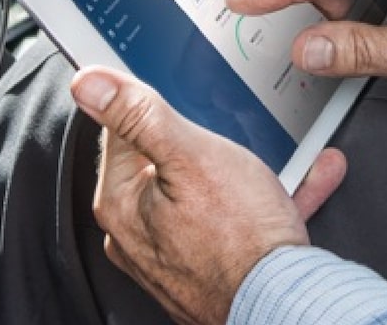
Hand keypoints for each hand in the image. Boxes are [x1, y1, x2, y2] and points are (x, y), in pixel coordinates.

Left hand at [70, 67, 346, 324]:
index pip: (121, 130)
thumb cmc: (242, 238)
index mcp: (120, 201)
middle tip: (233, 132)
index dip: (156, 108)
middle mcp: (136, 233)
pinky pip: (233, 219)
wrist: (288, 304)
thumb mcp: (190, 155)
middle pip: (163, 159)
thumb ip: (138, 115)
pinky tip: (298, 181)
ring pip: (206, 189)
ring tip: (277, 155)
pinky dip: (262, 198)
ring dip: (244, 167)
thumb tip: (88, 83)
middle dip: (204, 139)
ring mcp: (171, 253)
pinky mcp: (206, 267)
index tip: (186, 99)